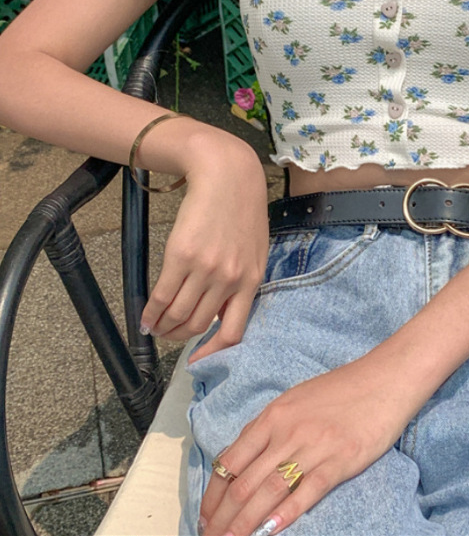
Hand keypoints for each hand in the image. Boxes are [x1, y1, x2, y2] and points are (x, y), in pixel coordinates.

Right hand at [140, 139, 268, 361]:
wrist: (227, 175)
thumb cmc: (242, 211)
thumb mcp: (255, 250)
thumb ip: (243, 281)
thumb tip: (222, 312)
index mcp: (251, 281)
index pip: (233, 332)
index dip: (212, 353)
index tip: (197, 361)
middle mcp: (229, 280)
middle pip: (197, 325)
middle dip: (179, 337)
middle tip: (168, 335)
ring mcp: (205, 269)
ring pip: (177, 314)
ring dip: (162, 327)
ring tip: (156, 327)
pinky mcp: (181, 256)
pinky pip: (161, 297)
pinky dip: (150, 313)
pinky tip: (146, 317)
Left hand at [199, 354, 415, 535]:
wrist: (384, 379)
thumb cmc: (341, 389)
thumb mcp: (296, 400)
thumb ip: (270, 428)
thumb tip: (244, 460)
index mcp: (273, 415)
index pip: (230, 460)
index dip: (213, 494)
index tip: (206, 515)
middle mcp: (287, 431)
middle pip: (243, 481)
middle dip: (223, 516)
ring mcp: (313, 446)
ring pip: (268, 491)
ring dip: (245, 523)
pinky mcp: (339, 460)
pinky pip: (307, 491)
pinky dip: (285, 514)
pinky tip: (270, 530)